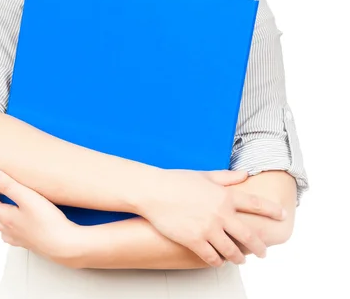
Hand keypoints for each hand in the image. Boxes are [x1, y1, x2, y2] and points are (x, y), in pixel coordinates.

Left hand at [0, 170, 81, 263]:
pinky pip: (11, 236)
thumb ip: (9, 185)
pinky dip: (7, 227)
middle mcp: (9, 231)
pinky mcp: (30, 243)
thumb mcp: (28, 198)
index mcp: (6, 219)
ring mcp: (19, 239)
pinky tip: (16, 224)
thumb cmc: (48, 221)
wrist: (64, 245)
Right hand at [138, 169, 286, 267]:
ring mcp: (208, 228)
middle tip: (264, 252)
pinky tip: (219, 261)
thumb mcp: (205, 175)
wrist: (154, 191)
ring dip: (238, 257)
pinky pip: (212, 257)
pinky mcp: (195, 241)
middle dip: (259, 246)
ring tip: (240, 259)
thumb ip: (227, 177)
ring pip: (232, 251)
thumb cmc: (177, 181)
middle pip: (249, 235)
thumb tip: (245, 174)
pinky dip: (218, 261)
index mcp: (225, 195)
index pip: (255, 204)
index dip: (271, 210)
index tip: (282, 216)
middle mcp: (220, 213)